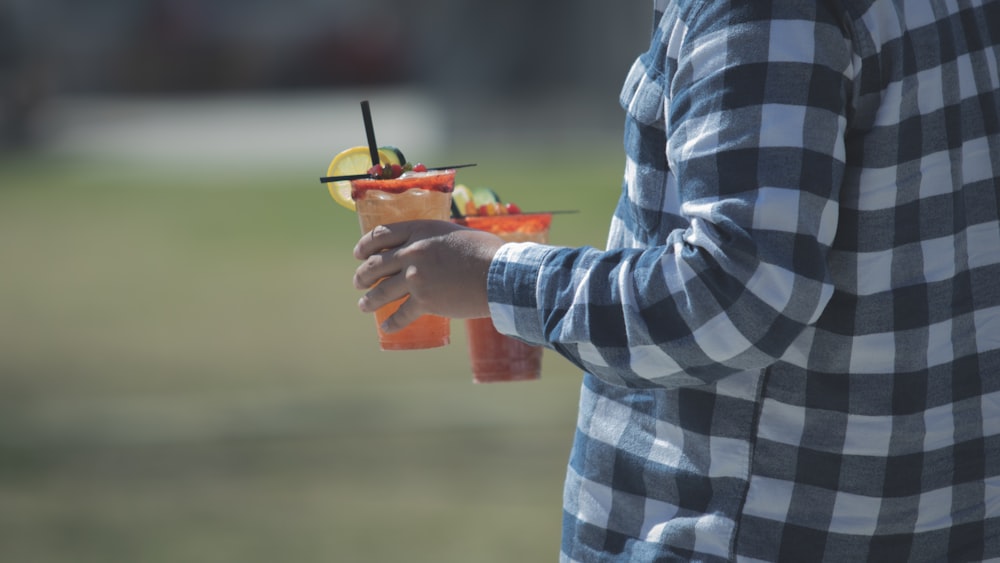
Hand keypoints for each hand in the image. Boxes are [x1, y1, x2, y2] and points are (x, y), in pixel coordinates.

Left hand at [353, 221, 505, 332]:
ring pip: (382, 291)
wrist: (499, 275)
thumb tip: (432, 248)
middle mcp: (412, 253)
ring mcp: (416, 278)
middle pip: (376, 264)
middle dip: (363, 275)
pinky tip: (386, 328)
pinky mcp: (425, 301)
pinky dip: (392, 323)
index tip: (359, 254)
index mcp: (419, 231)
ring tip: (364, 305)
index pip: (380, 235)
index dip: (365, 245)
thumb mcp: (455, 234)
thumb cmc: (486, 252)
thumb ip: (436, 240)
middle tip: (359, 282)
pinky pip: (401, 314)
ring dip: (369, 300)